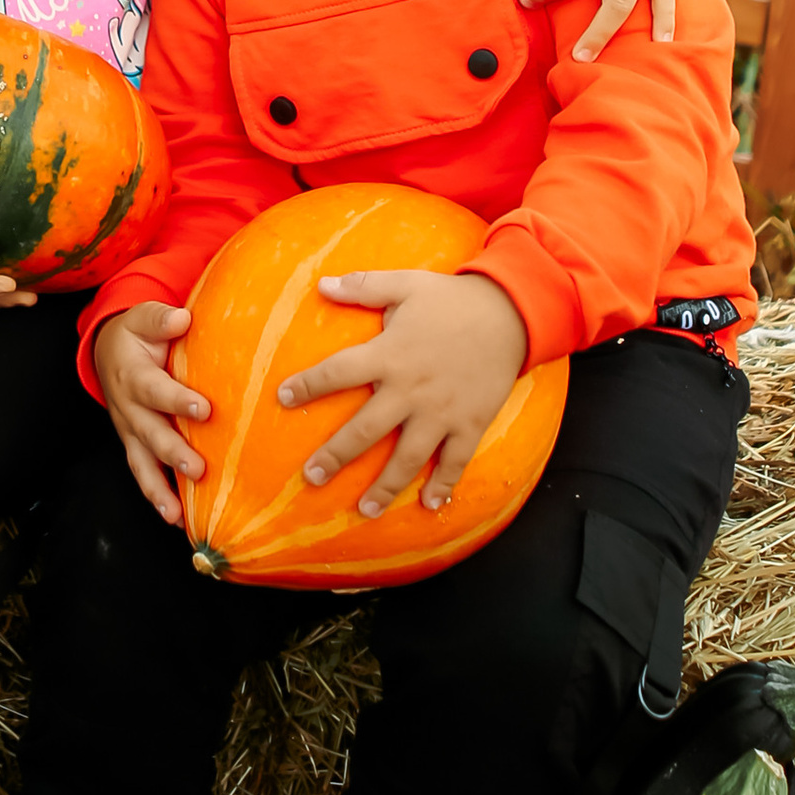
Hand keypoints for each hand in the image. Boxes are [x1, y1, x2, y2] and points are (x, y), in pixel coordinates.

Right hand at [93, 300, 212, 520]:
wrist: (107, 352)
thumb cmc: (136, 336)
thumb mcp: (143, 318)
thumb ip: (160, 319)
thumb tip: (182, 318)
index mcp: (132, 376)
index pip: (154, 390)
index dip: (177, 401)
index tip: (203, 409)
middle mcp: (128, 409)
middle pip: (149, 435)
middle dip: (173, 453)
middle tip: (198, 469)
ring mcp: (130, 432)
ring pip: (142, 463)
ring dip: (159, 489)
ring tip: (176, 514)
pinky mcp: (134, 446)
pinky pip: (144, 474)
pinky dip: (158, 498)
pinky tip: (177, 520)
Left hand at [277, 271, 528, 516]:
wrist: (511, 313)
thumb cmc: (452, 298)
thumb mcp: (405, 284)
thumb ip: (362, 287)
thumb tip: (321, 284)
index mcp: (390, 354)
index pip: (339, 372)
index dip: (308, 385)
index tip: (282, 397)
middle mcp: (411, 389)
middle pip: (366, 430)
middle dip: (336, 456)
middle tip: (310, 478)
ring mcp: (442, 412)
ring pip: (408, 458)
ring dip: (385, 486)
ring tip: (364, 510)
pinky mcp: (470, 423)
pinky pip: (455, 461)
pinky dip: (444, 485)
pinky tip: (430, 506)